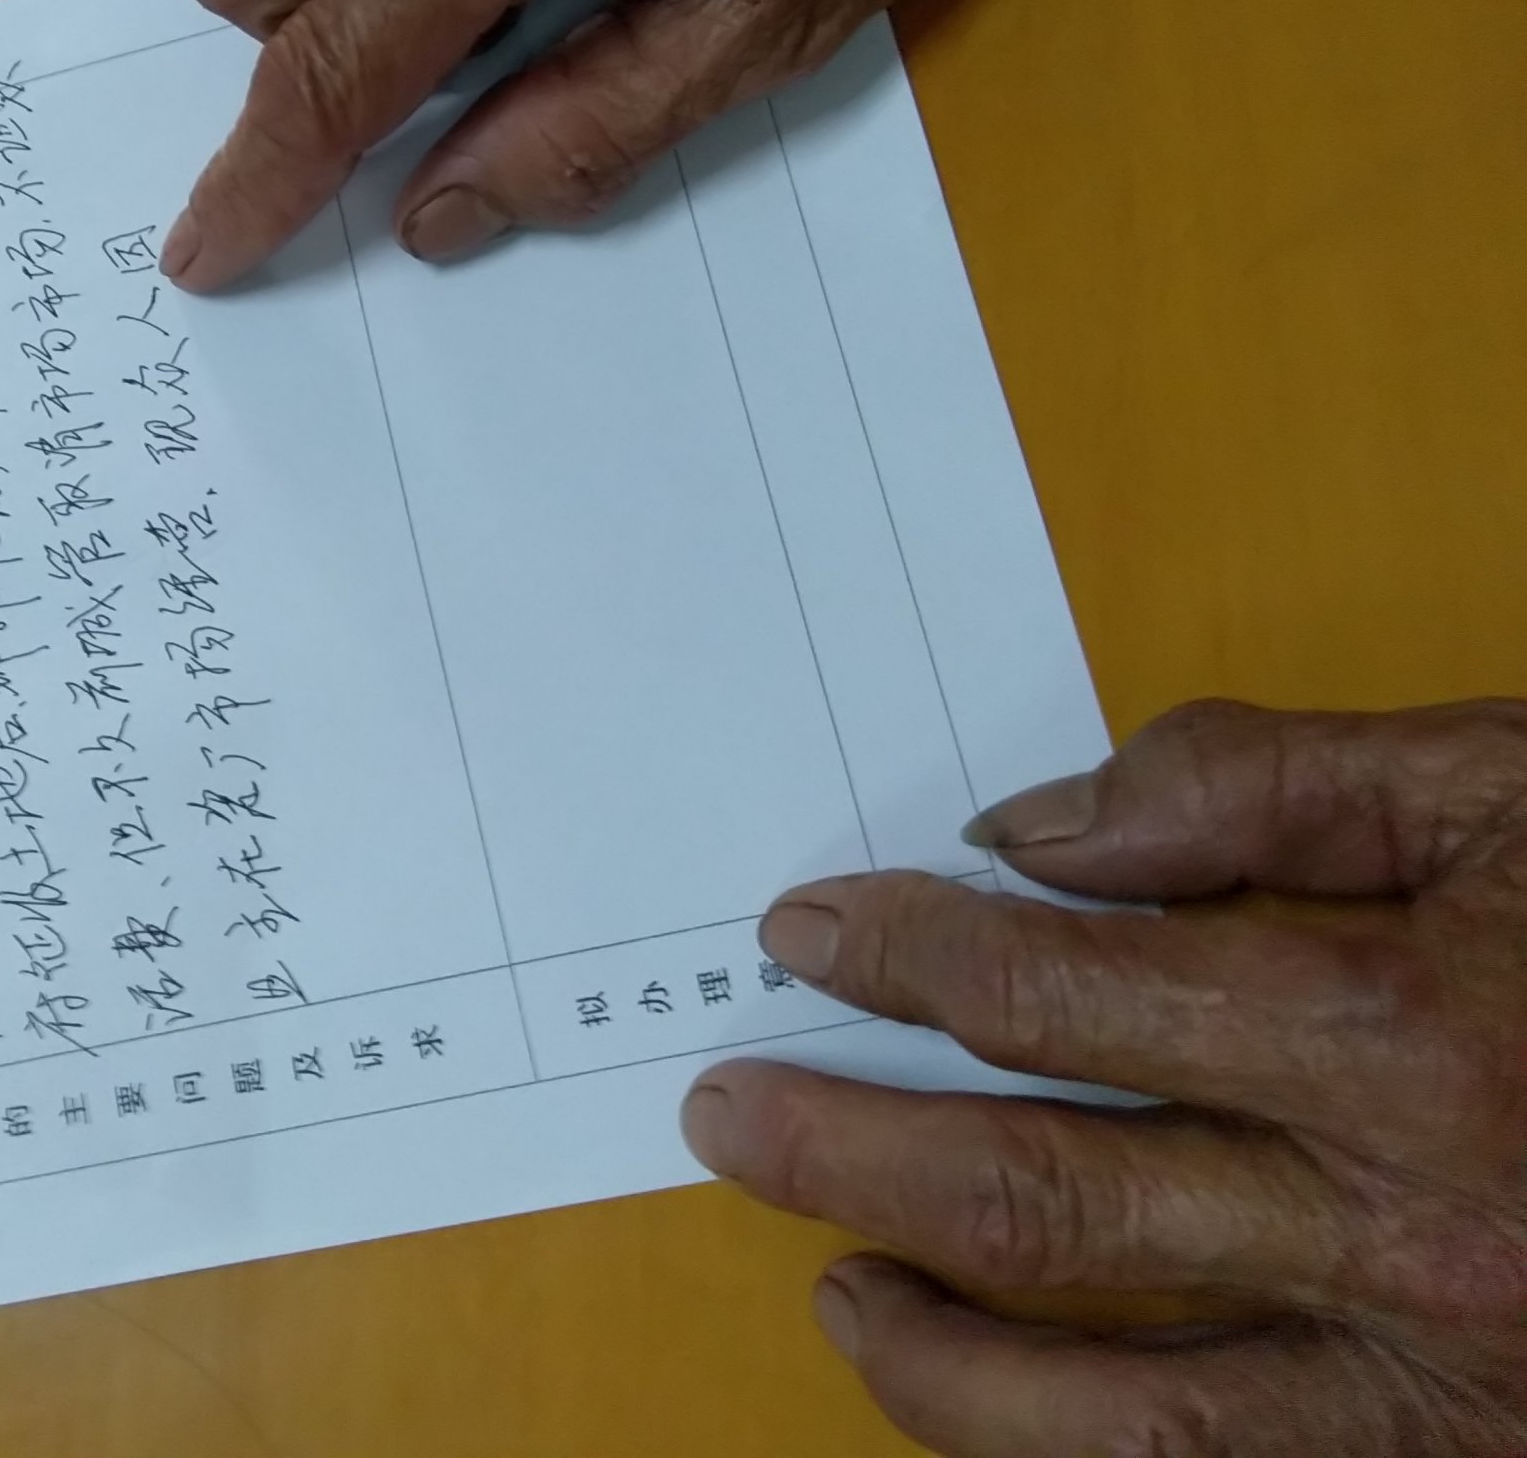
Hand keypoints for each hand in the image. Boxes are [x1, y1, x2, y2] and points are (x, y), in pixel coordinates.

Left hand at [683, 700, 1526, 1455]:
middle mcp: (1405, 1240)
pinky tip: (1013, 1416)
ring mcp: (1444, 1395)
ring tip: (835, 1289)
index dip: (903, 957)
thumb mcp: (1512, 785)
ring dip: (938, 1365)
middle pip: (1045, 1205)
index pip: (1057, 995)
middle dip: (848, 1153)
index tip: (804, 932)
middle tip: (726, 1112)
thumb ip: (1267, 780)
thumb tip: (1040, 831)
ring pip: (1121, 1424)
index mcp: (1398, 1041)